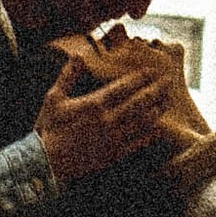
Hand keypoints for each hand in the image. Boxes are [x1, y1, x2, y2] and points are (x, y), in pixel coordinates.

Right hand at [36, 57, 173, 184]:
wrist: (46, 161)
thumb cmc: (49, 128)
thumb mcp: (54, 98)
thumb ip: (68, 75)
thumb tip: (78, 55)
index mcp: (94, 104)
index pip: (123, 87)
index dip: (139, 78)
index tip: (151, 71)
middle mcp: (107, 120)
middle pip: (138, 102)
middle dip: (155, 90)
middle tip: (169, 81)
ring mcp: (112, 138)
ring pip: (141, 122)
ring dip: (156, 110)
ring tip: (168, 101)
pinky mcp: (114, 154)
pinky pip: (137, 142)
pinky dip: (149, 133)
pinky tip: (158, 127)